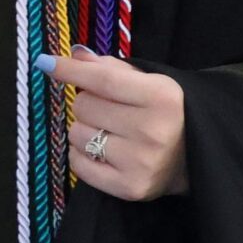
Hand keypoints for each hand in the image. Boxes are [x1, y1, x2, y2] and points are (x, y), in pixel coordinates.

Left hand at [39, 46, 188, 200]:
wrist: (195, 159)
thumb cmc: (167, 114)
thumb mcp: (151, 83)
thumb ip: (112, 69)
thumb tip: (75, 55)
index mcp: (161, 98)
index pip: (104, 81)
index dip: (72, 71)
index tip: (46, 63)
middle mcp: (151, 130)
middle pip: (85, 106)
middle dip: (87, 103)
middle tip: (106, 109)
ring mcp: (140, 162)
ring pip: (77, 135)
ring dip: (84, 130)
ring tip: (108, 132)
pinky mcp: (129, 188)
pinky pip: (78, 165)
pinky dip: (81, 155)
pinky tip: (101, 152)